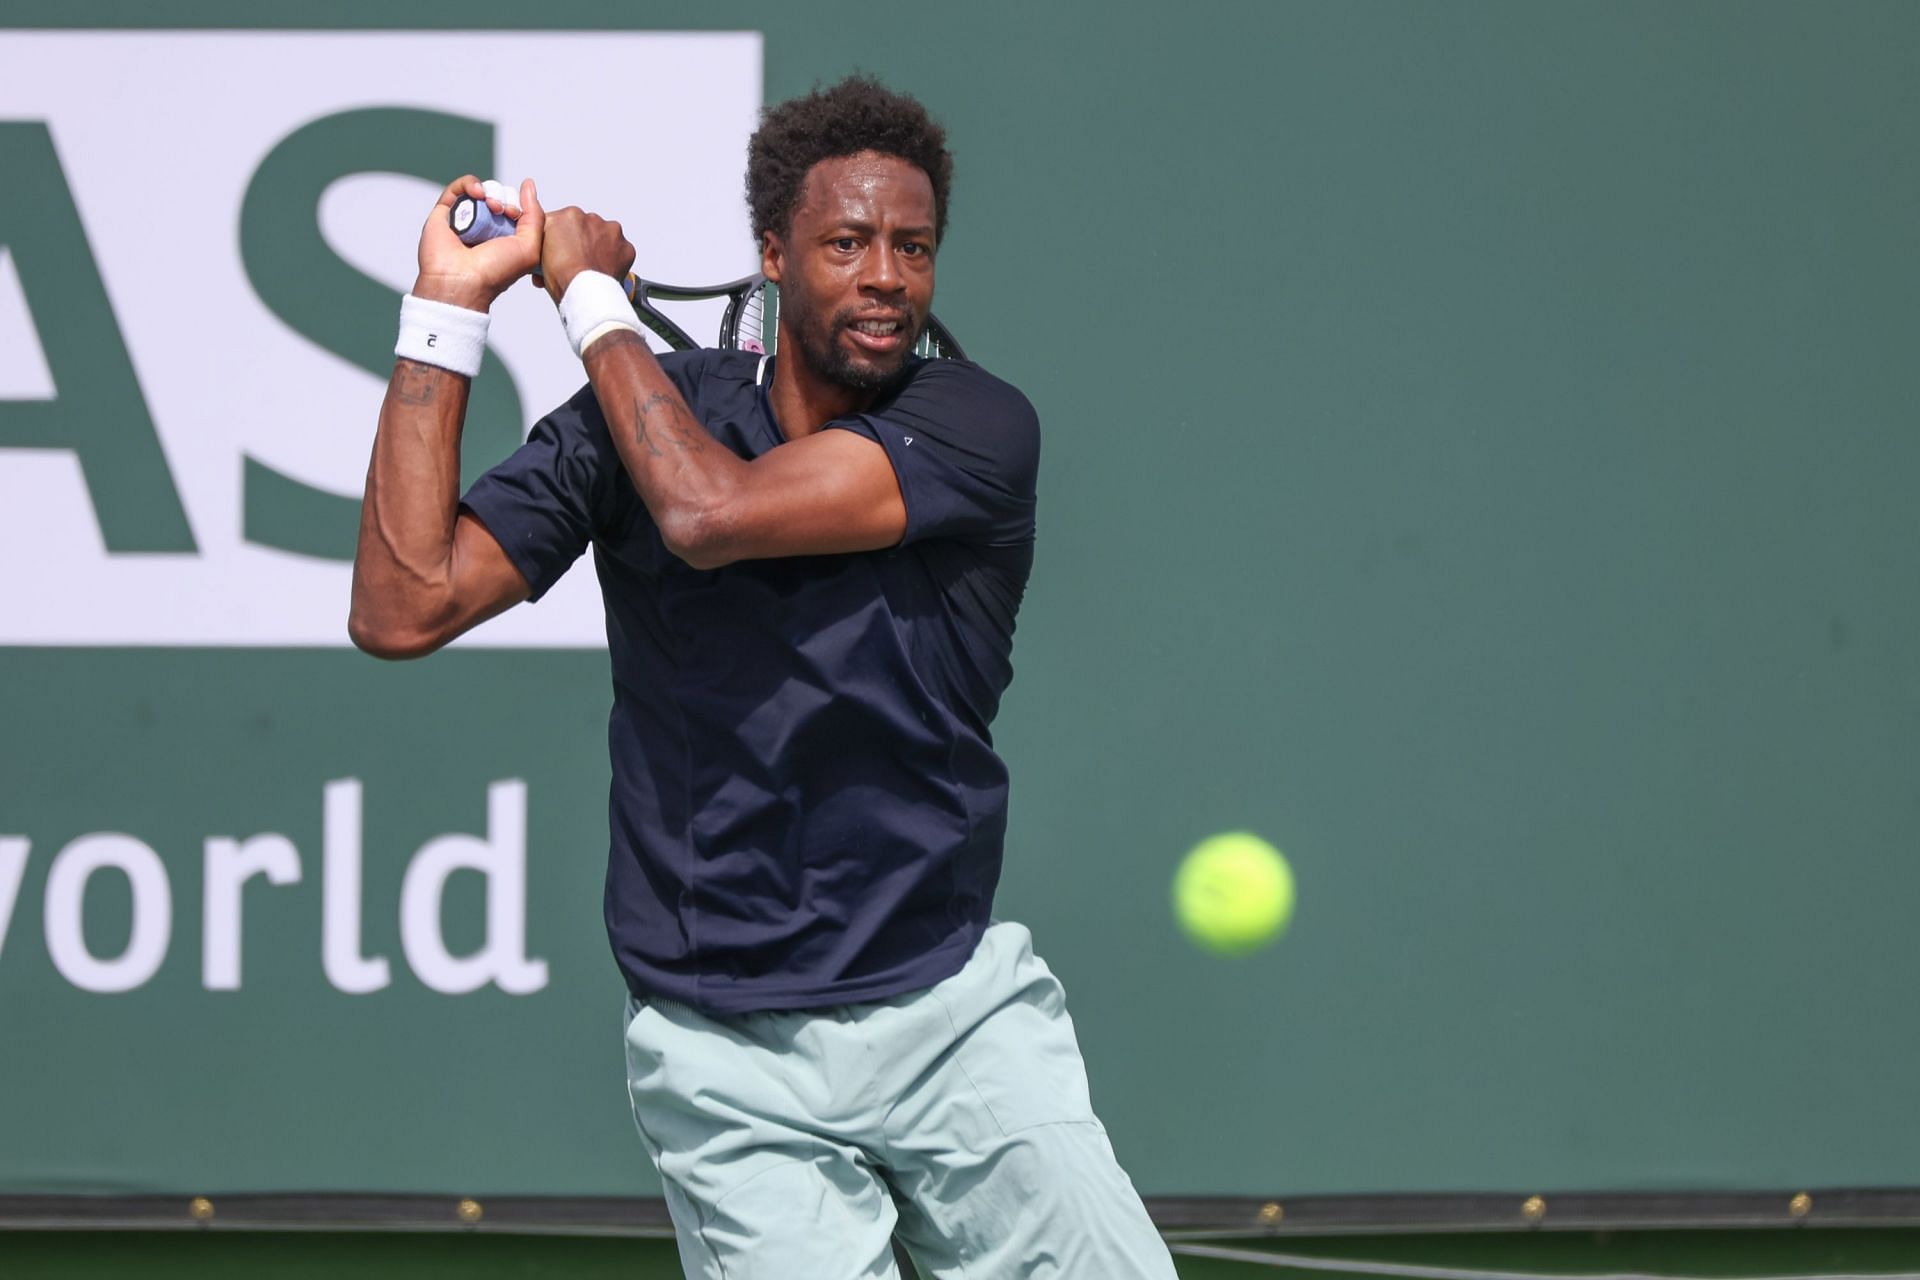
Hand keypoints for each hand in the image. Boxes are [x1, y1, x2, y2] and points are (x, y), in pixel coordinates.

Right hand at [412, 175, 544, 311]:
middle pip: (499, 197)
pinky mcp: (445, 212)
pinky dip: (469, 183)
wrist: (461, 280)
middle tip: (502, 210)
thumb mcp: (530, 247)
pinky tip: (477, 193)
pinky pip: (458, 188)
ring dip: (490, 191)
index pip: (516, 209)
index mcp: (505, 238)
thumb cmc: (495, 271)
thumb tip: (528, 185)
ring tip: (490, 204)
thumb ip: (535, 216)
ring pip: (481, 191)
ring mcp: (465, 219)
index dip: (519, 205)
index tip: (515, 215)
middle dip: (505, 198)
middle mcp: (485, 228)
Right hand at [539, 206, 637, 303]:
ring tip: (592, 265)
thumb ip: (547, 239)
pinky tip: (605, 269)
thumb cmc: (563, 277)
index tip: (564, 248)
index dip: (563, 237)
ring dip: (600, 247)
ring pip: (605, 236)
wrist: (585, 294)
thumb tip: (550, 241)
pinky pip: (621, 251)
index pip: (564, 222)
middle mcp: (592, 218)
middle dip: (582, 240)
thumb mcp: (540, 251)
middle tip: (578, 259)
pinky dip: (615, 259)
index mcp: (568, 215)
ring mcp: (611, 232)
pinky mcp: (626, 247)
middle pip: (586, 227)